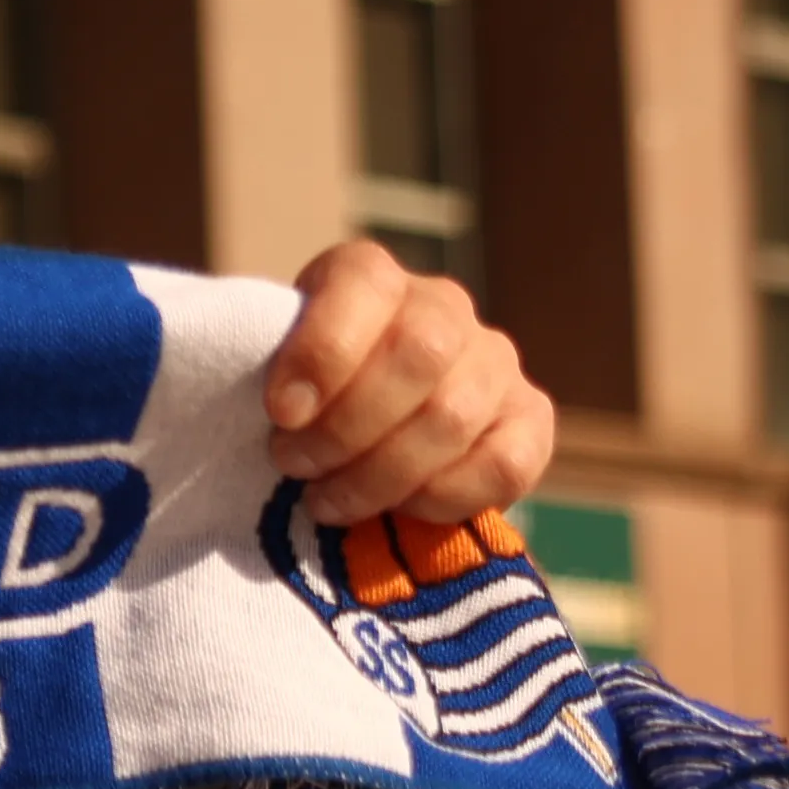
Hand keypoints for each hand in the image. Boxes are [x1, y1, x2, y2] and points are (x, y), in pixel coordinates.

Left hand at [265, 239, 554, 526]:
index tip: (280, 412)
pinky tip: (399, 511)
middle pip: (419, 354)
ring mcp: (494, 361)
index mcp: (368, 277)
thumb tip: (279, 412)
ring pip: (455, 415)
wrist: (353, 434)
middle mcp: (442, 306)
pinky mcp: (530, 419)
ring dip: (382, 474)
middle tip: (294, 466)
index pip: (364, 283)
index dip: (323, 350)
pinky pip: (506, 462)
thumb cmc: (293, 398)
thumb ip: (259, 370)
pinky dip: (445, 497)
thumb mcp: (264, 370)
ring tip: (328, 501)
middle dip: (347, 426)